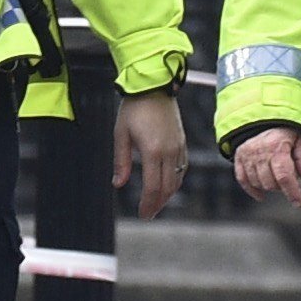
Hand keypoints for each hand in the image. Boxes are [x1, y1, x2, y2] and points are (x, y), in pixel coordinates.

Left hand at [117, 91, 188, 220]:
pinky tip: (168, 184)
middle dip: (158, 204)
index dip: (148, 204)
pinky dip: (175, 180)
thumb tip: (117, 184)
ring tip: (156, 202)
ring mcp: (178, 146)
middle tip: (148, 214)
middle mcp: (169, 152)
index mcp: (152, 151)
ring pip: (177, 179)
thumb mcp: (121, 134)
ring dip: (167, 194)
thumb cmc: (134, 108)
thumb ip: (121, 161)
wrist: (154, 86)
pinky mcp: (182, 141)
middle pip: (167, 187)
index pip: (152, 187)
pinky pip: (182, 167)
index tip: (143, 214)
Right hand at [232, 123, 300, 205]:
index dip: (292, 191)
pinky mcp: (239, 157)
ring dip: (269, 186)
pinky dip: (252, 190)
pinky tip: (261, 195)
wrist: (265, 119)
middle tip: (288, 179)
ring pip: (257, 183)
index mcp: (277, 146)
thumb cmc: (285, 132)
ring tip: (276, 177)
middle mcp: (259, 150)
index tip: (298, 203)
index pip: (284, 175)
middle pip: (270, 183)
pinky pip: (243, 180)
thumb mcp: (300, 141)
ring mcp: (247, 154)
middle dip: (282, 187)